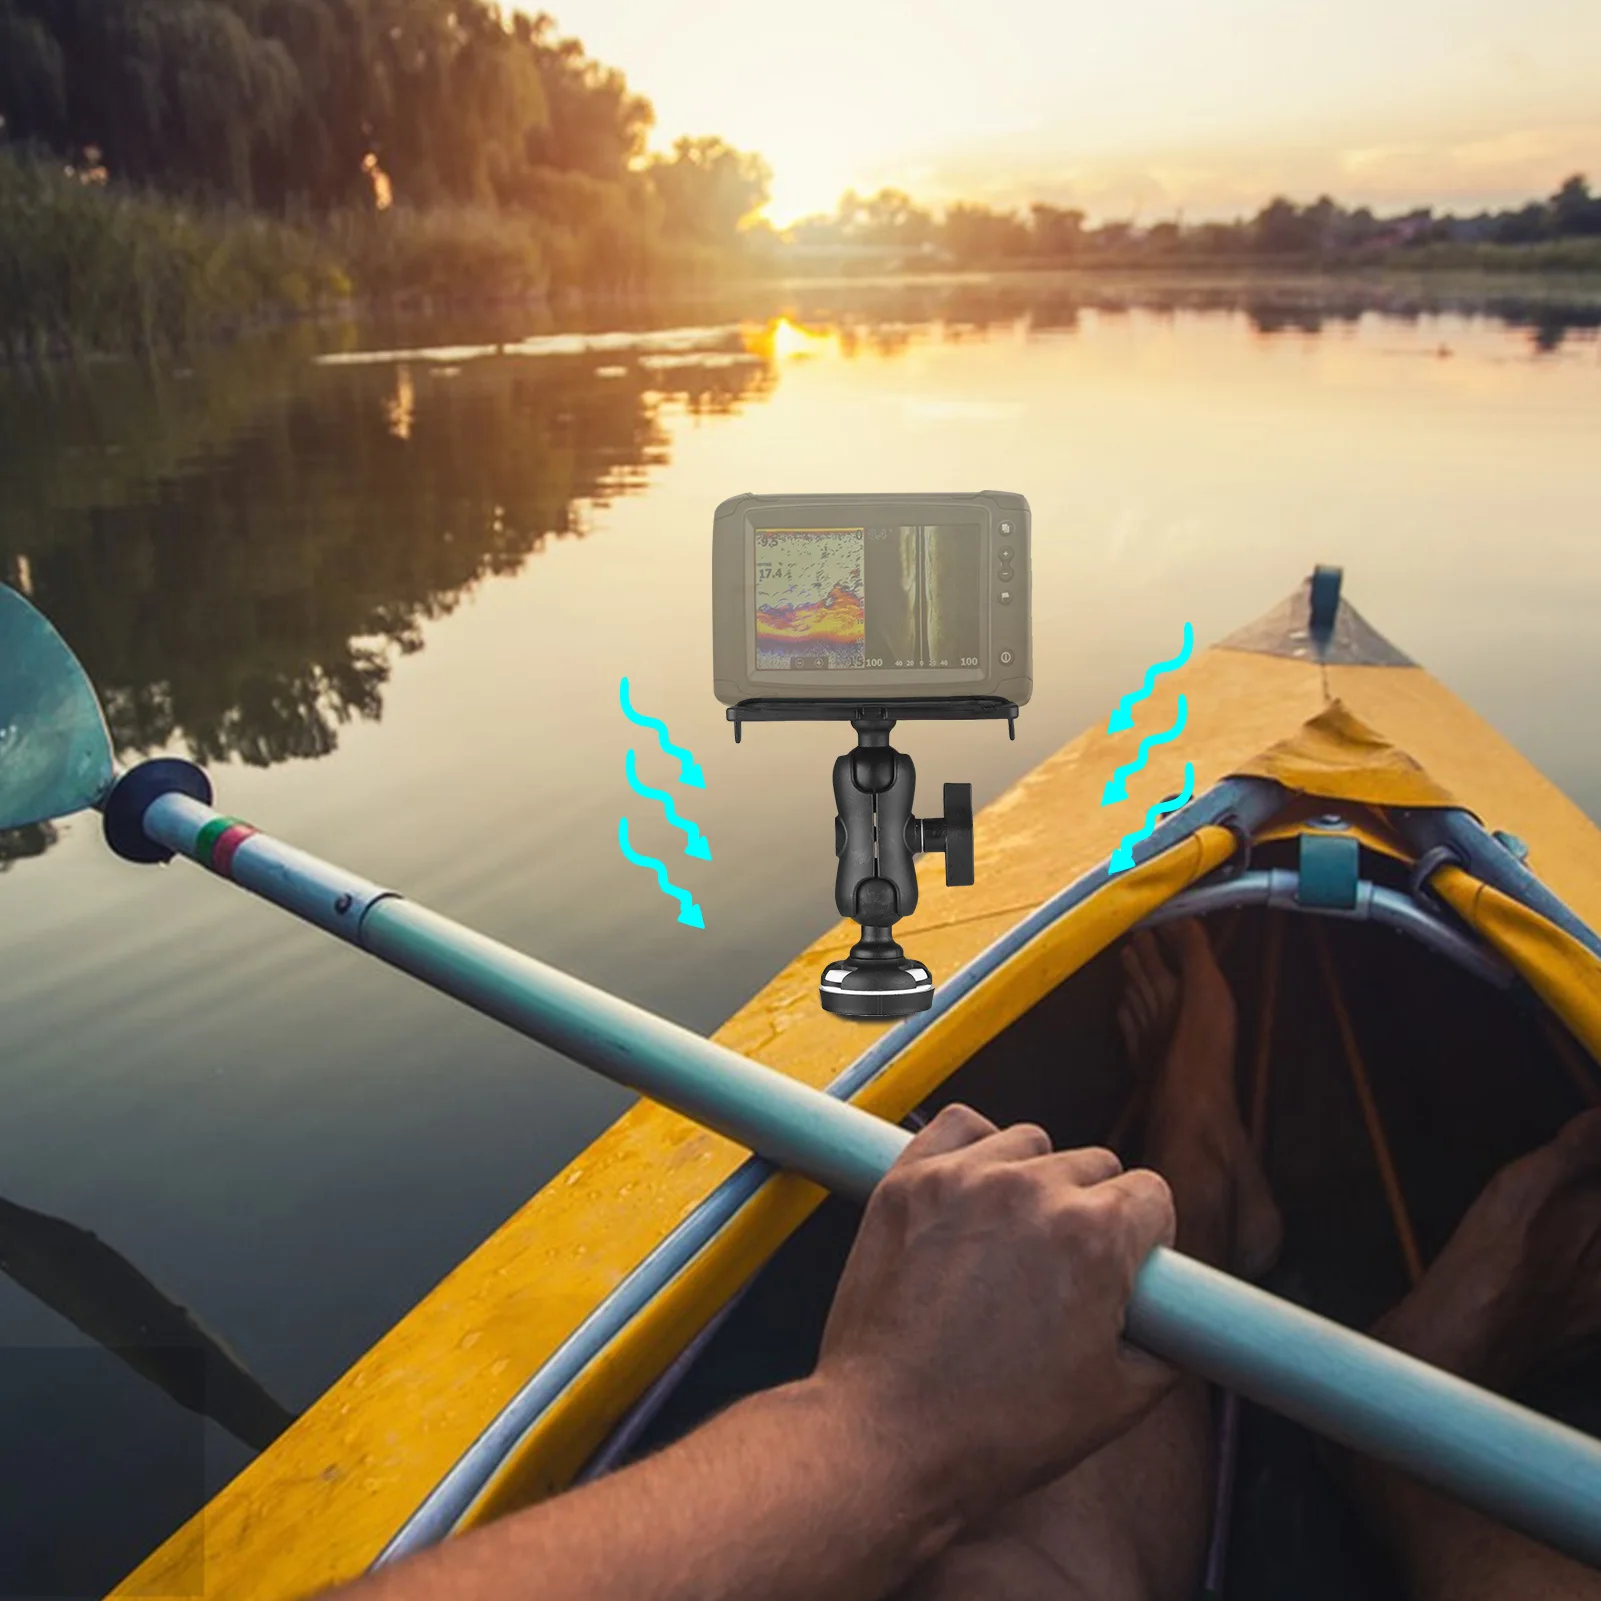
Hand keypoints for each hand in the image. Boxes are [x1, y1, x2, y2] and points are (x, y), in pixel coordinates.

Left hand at [815, 1103, 1176, 1524]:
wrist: (889, 1436)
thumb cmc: (997, 1428)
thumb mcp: (1119, 1401)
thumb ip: (1166, 1343)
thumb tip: (1175, 1318)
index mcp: (1095, 1235)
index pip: (1151, 1194)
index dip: (1146, 1237)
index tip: (1127, 1266)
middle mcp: (1032, 1190)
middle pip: (1093, 1166)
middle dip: (1091, 1212)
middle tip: (1064, 1269)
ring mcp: (963, 1178)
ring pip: (1029, 1144)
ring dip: (1032, 1180)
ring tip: (1012, 1239)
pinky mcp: (909, 1181)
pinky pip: (959, 1126)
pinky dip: (973, 1149)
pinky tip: (972, 1193)